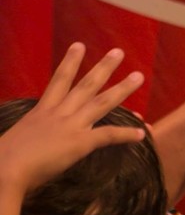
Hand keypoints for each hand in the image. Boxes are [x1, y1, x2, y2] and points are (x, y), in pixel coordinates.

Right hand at [0, 43, 144, 191]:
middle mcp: (58, 113)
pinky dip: (125, 134)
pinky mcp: (78, 143)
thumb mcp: (22, 136)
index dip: (70, 62)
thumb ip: (35, 133)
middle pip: (85, 84)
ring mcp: (70, 126)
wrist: (4, 169)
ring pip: (101, 102)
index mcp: (42, 110)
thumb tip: (38, 140)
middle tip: (118, 52)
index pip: (59, 81)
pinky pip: (107, 136)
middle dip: (103, 67)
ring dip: (122, 89)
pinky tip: (141, 133)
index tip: (79, 45)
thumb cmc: (5, 158)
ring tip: (138, 76)